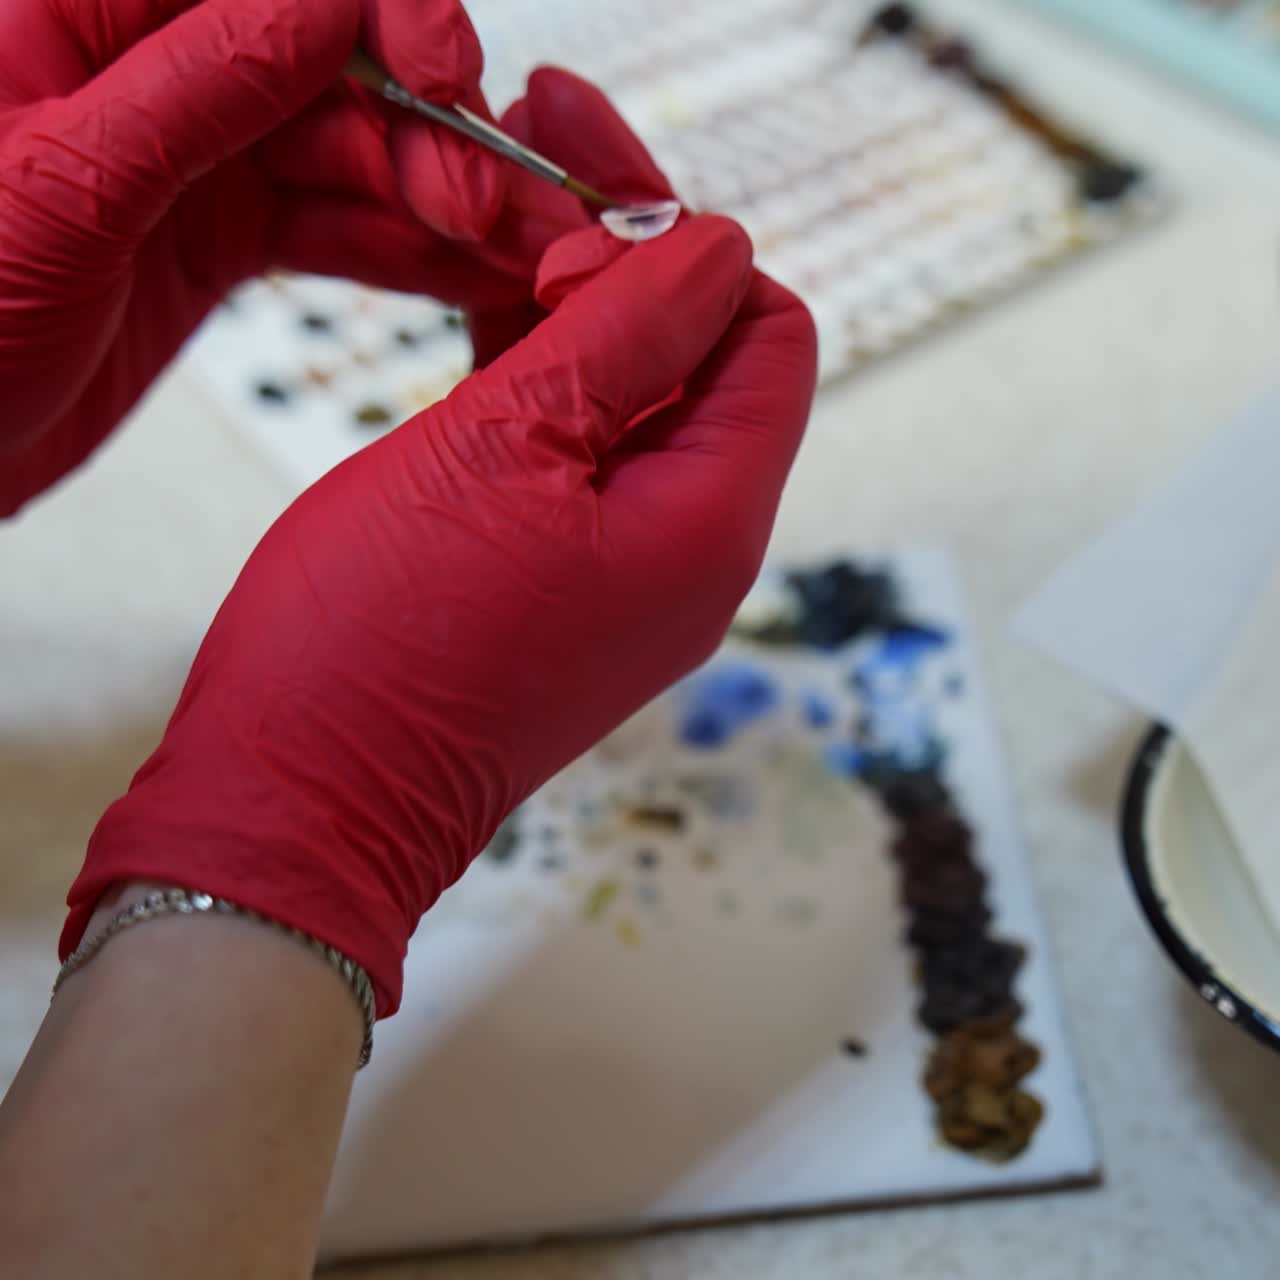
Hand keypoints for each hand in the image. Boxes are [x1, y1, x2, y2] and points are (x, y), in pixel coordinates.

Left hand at [0, 0, 565, 514]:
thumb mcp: (59, 193)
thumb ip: (198, 89)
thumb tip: (325, 4)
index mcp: (82, 9)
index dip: (382, 10)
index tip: (444, 80)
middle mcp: (150, 72)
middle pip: (335, 66)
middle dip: (427, 134)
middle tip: (484, 212)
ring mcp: (192, 158)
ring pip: (351, 154)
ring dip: (442, 204)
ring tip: (516, 256)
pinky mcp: (218, 237)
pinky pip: (333, 230)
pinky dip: (405, 258)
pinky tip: (469, 279)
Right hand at [62, 215, 818, 1014]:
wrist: (300, 801)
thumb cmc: (381, 643)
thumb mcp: (500, 452)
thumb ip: (619, 338)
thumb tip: (714, 251)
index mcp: (709, 521)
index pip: (768, 336)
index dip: (688, 257)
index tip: (576, 231)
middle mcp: (689, 547)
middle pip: (701, 357)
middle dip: (626, 257)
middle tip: (529, 154)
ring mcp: (624, 567)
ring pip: (630, 395)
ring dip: (573, 305)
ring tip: (489, 217)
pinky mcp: (558, 575)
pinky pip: (575, 449)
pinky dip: (539, 376)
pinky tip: (481, 312)